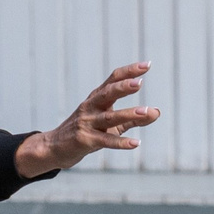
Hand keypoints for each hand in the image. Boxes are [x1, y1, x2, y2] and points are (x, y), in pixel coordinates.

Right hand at [15, 65, 159, 175]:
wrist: (56, 148)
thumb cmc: (88, 132)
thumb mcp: (111, 124)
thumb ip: (133, 119)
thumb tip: (156, 112)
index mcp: (97, 98)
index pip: (113, 80)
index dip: (129, 71)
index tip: (146, 65)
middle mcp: (91, 107)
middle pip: (108, 93)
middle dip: (123, 87)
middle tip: (139, 82)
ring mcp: (87, 123)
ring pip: (110, 117)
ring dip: (129, 114)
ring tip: (147, 111)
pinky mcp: (85, 140)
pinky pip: (105, 141)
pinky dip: (121, 142)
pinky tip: (135, 143)